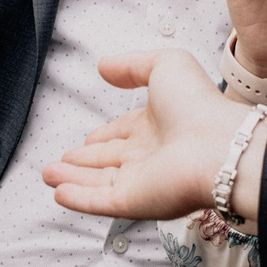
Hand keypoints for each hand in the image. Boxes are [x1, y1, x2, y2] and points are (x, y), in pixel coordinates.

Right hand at [45, 49, 250, 220]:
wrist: (218, 146)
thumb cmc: (199, 104)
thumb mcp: (166, 65)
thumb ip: (132, 65)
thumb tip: (102, 66)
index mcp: (157, 125)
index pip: (124, 132)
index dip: (105, 135)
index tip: (87, 139)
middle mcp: (148, 155)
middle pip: (109, 161)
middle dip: (84, 162)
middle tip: (61, 162)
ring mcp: (141, 181)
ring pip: (98, 182)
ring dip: (72, 179)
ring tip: (48, 175)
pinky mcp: (133, 202)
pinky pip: (99, 202)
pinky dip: (78, 199)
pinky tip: (58, 193)